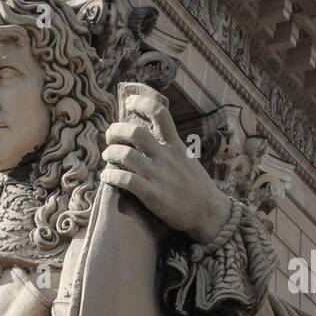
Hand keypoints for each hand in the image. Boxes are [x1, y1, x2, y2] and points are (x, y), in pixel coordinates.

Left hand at [101, 94, 229, 244]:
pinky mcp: (152, 195)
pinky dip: (111, 176)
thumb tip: (153, 137)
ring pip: (126, 155)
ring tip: (107, 156)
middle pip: (135, 132)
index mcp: (175, 145)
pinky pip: (125, 180)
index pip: (160, 113)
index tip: (129, 102)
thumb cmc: (196, 186)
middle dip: (116, 131)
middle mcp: (166, 156)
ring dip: (110, 153)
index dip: (142, 103)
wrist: (208, 213)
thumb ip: (170, 147)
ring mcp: (159, 175)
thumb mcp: (187, 159)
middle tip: (110, 136)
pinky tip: (106, 176)